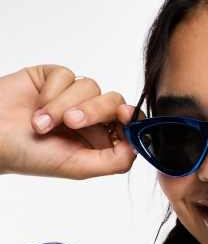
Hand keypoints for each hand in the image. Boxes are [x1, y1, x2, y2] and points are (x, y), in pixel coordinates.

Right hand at [0, 64, 144, 178]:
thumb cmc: (31, 156)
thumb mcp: (79, 167)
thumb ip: (115, 160)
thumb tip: (141, 146)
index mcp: (101, 141)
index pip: (130, 124)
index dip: (132, 118)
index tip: (124, 116)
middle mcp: (91, 118)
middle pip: (114, 102)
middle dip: (93, 111)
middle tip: (70, 123)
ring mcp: (74, 97)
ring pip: (91, 87)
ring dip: (64, 105)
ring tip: (41, 124)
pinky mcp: (54, 79)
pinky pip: (67, 75)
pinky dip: (52, 91)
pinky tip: (37, 107)